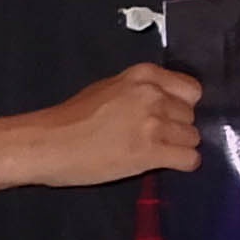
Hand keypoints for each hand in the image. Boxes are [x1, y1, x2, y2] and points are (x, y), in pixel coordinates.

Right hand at [10, 63, 205, 187]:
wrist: (47, 144)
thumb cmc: (70, 118)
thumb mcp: (109, 88)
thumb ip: (141, 91)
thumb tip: (165, 101)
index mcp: (144, 76)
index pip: (192, 89)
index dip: (182, 105)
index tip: (170, 115)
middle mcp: (154, 95)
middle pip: (191, 115)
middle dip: (178, 128)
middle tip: (155, 137)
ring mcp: (154, 123)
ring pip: (193, 137)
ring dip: (178, 146)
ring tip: (153, 151)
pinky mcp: (151, 152)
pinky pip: (190, 159)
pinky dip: (182, 163)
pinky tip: (163, 164)